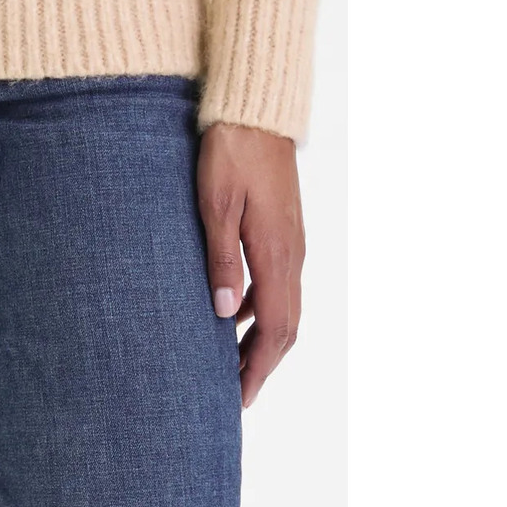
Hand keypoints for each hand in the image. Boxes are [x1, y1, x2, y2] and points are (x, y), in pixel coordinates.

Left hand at [196, 122, 305, 408]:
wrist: (256, 109)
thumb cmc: (231, 151)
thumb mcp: (215, 204)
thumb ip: (220, 258)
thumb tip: (222, 313)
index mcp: (276, 253)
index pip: (274, 327)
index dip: (258, 367)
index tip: (240, 397)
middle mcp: (291, 253)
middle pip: (285, 325)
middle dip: (262, 362)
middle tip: (236, 392)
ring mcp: (291, 239)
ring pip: (284, 304)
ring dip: (261, 337)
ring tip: (231, 360)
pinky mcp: (284, 226)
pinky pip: (278, 281)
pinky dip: (260, 306)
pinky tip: (233, 308)